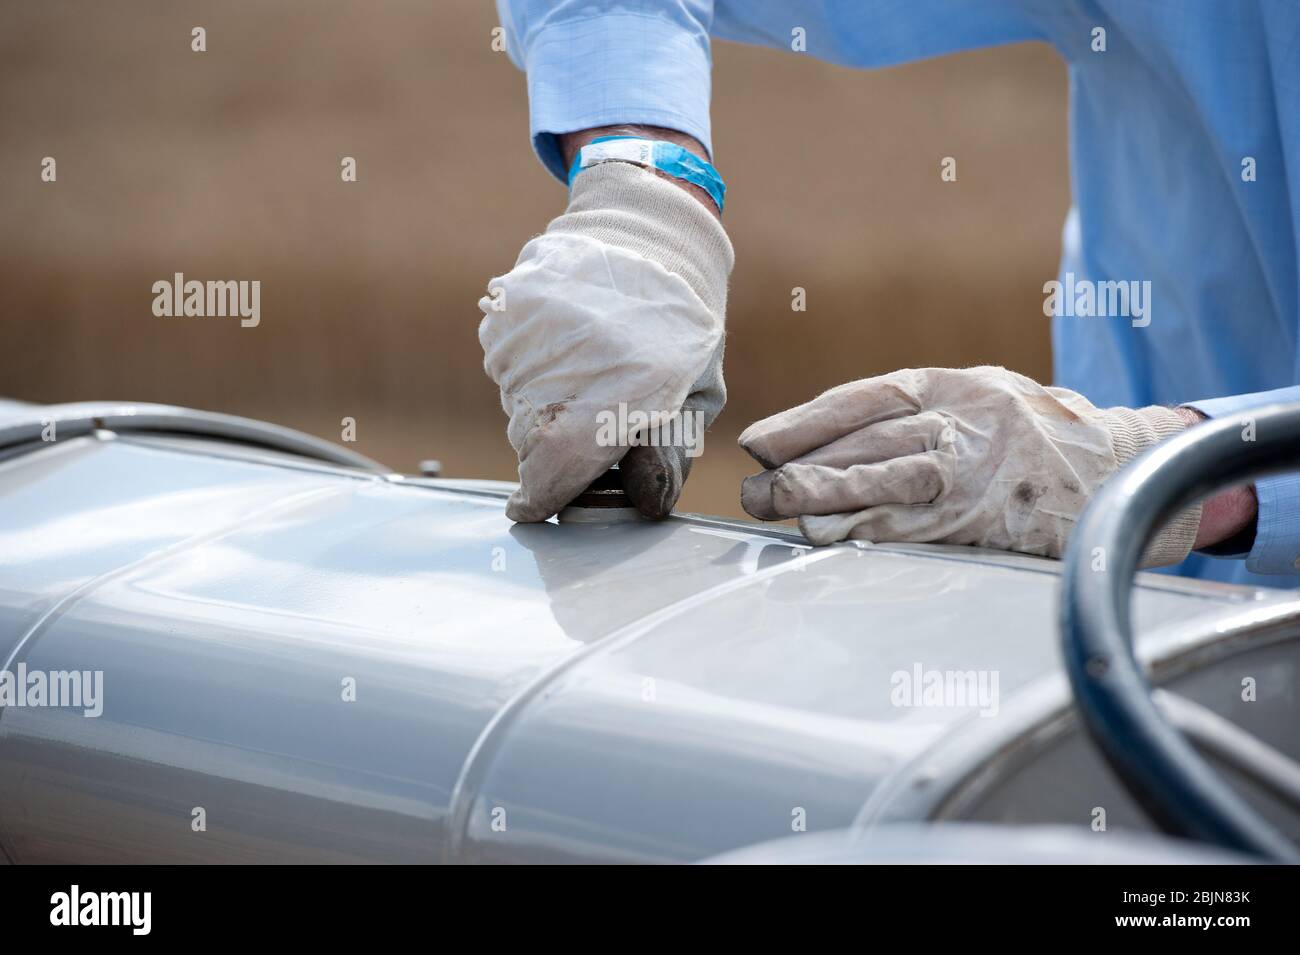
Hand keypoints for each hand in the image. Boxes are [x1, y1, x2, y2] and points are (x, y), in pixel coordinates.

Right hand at [479, 158, 732, 521]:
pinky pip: (505, 365)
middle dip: (555, 452)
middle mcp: (574, 357)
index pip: (556, 466)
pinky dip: (529, 370)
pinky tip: (568, 349)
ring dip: (543, 408)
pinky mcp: (509, 308)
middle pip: (532, 442)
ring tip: (587, 375)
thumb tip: (642, 503)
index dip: (541, 496)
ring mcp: (534, 329)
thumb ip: (668, 458)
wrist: (650, 237)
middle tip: (590, 426)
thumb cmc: (682, 329)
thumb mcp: (697, 398)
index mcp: (631, 386)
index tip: (531, 506)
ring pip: (516, 404)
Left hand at [739, 366, 1202, 564]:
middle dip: (801, 468)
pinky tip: (833, 539)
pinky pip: (922, 528)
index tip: (757, 442)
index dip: (805, 422)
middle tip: (753, 491)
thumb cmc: (1031, 433)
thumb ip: (912, 411)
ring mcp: (979, 473)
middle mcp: (964, 423)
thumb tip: (823, 441)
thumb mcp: (977, 396)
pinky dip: (872, 534)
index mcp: (954, 386)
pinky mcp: (991, 521)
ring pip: (889, 484)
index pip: (864, 399)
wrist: (1125, 468)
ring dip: (827, 501)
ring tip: (780, 512)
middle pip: (867, 444)